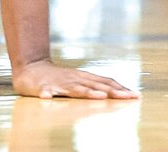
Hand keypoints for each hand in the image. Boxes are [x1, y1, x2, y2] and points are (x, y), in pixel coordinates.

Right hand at [12, 59, 135, 99]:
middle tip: (129, 97)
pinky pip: (45, 91)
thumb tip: (114, 92)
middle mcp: (75, 79)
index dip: (121, 89)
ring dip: (88, 92)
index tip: (135, 95)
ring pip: (75, 88)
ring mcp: (60, 83)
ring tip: (100, 97)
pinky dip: (47, 94)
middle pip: (97, 86)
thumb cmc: (58, 79)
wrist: (31, 69)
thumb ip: (93, 87)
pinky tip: (47, 97)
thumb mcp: (77, 81)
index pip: (107, 82)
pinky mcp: (43, 87)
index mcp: (84, 78)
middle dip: (114, 92)